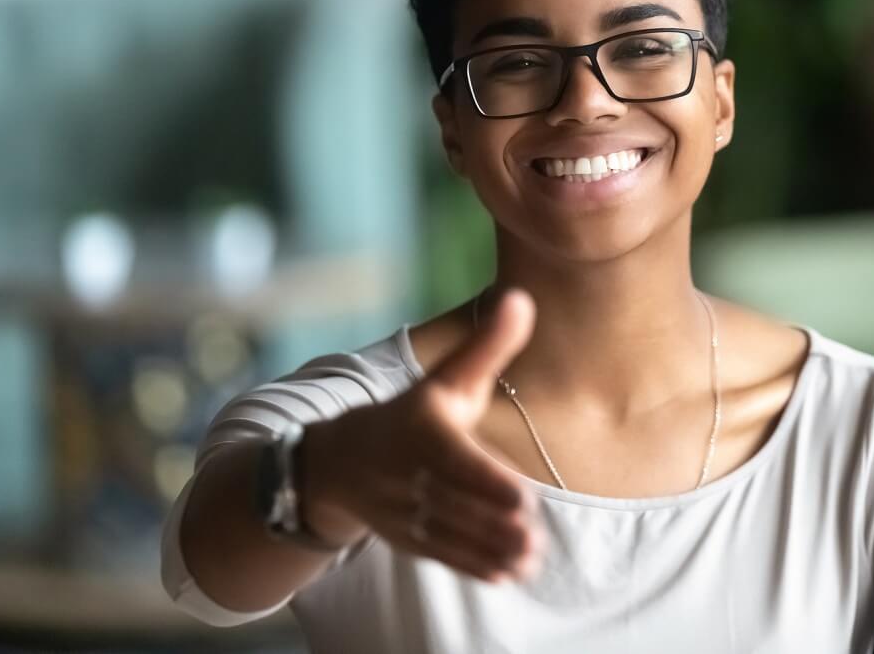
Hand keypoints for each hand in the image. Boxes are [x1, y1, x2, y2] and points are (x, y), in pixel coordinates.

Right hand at [308, 288, 545, 582]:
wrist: (339, 460)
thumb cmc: (412, 413)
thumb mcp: (445, 378)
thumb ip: (488, 346)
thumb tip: (521, 298)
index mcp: (421, 432)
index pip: (456, 461)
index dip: (487, 481)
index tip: (522, 498)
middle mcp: (408, 474)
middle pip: (456, 503)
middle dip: (494, 524)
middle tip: (534, 539)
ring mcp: (405, 511)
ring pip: (450, 535)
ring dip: (489, 550)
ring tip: (530, 559)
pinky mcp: (408, 538)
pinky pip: (440, 555)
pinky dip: (472, 567)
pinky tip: (507, 575)